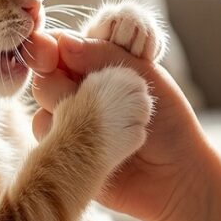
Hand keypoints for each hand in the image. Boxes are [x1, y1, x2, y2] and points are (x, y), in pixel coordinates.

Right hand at [26, 30, 214, 220]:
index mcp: (99, 63)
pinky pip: (46, 131)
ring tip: (114, 123)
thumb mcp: (145, 76)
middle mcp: (79, 87)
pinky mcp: (63, 148)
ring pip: (45, 99)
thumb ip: (104, 54)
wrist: (175, 178)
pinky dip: (72, 134)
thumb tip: (64, 42)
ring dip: (75, 107)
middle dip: (63, 80)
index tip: (53, 52)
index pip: (63, 44)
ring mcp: (69, 118)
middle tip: (90, 91)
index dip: (51, 46)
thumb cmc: (170, 124)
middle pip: (46, 70)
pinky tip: (104, 145)